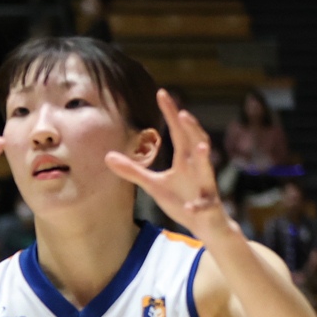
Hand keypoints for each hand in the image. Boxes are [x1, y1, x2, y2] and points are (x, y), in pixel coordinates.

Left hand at [106, 90, 239, 243]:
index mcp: (185, 160)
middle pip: (196, 142)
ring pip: (208, 169)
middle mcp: (198, 167)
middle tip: (182, 112)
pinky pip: (204, 205)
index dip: (172, 113)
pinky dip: (198, 205)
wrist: (205, 224)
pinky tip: (191, 206)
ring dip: (205, 157)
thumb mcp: (153, 185)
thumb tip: (108, 156)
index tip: (162, 92)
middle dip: (192, 128)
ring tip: (201, 146)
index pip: (179, 131)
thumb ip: (133, 171)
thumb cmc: (181, 199)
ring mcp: (205, 186)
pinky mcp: (208, 207)